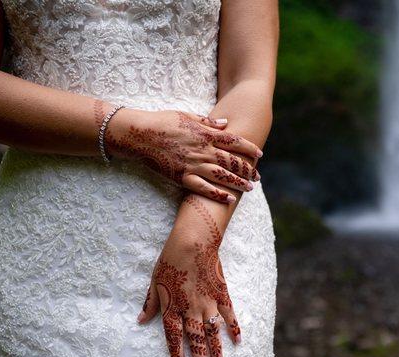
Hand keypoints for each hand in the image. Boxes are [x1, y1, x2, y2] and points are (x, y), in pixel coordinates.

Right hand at [102, 102, 261, 203]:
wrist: (139, 134)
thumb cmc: (162, 122)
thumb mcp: (187, 116)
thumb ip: (207, 122)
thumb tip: (225, 124)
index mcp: (205, 134)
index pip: (234, 142)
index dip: (249, 148)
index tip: (260, 154)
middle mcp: (203, 150)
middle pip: (231, 161)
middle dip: (247, 169)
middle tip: (258, 176)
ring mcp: (193, 164)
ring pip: (222, 175)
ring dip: (237, 182)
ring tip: (249, 188)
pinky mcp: (182, 177)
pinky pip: (203, 188)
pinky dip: (217, 194)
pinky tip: (228, 198)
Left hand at [137, 196, 240, 356]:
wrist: (193, 242)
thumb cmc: (170, 259)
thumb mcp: (154, 281)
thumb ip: (151, 303)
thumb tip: (141, 320)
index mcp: (172, 308)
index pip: (174, 339)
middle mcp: (190, 310)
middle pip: (195, 341)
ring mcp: (207, 303)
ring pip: (212, 333)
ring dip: (217, 352)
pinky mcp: (221, 294)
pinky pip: (229, 315)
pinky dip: (234, 328)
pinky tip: (238, 341)